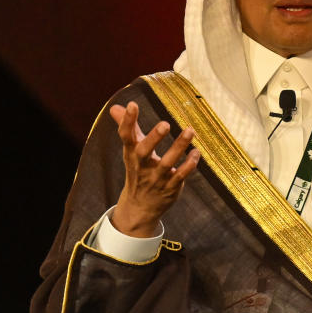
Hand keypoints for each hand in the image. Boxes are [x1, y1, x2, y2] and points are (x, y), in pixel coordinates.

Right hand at [108, 102, 199, 237]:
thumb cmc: (138, 171)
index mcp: (131, 154)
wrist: (140, 207)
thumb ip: (128, 128)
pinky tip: (196, 152)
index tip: (132, 105)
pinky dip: (189, 165)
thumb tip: (115, 106)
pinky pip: (180, 176)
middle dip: (153, 138)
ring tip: (190, 130)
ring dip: (178, 147)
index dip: (127, 121)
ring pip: (167, 163)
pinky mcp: (170, 187)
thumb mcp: (131, 151)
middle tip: (165, 124)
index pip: (126, 136)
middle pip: (144, 151)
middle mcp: (142, 166)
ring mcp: (156, 178)